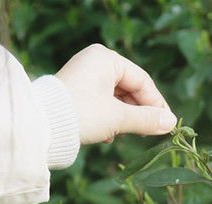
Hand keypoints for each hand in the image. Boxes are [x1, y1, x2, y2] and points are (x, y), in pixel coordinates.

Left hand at [55, 44, 176, 144]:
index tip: (166, 124)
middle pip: (129, 89)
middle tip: (146, 133)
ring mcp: (84, 77)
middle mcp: (94, 63)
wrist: (40, 127)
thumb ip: (146, 120)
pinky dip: (109, 120)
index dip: (156, 104)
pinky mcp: (76, 93)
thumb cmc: (81, 115)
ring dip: (123, 119)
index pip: (142, 81)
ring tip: (121, 135)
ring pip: (116, 99)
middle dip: (137, 113)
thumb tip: (172, 123)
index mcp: (106, 59)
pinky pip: (102, 104)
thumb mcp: (118, 118)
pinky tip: (107, 136)